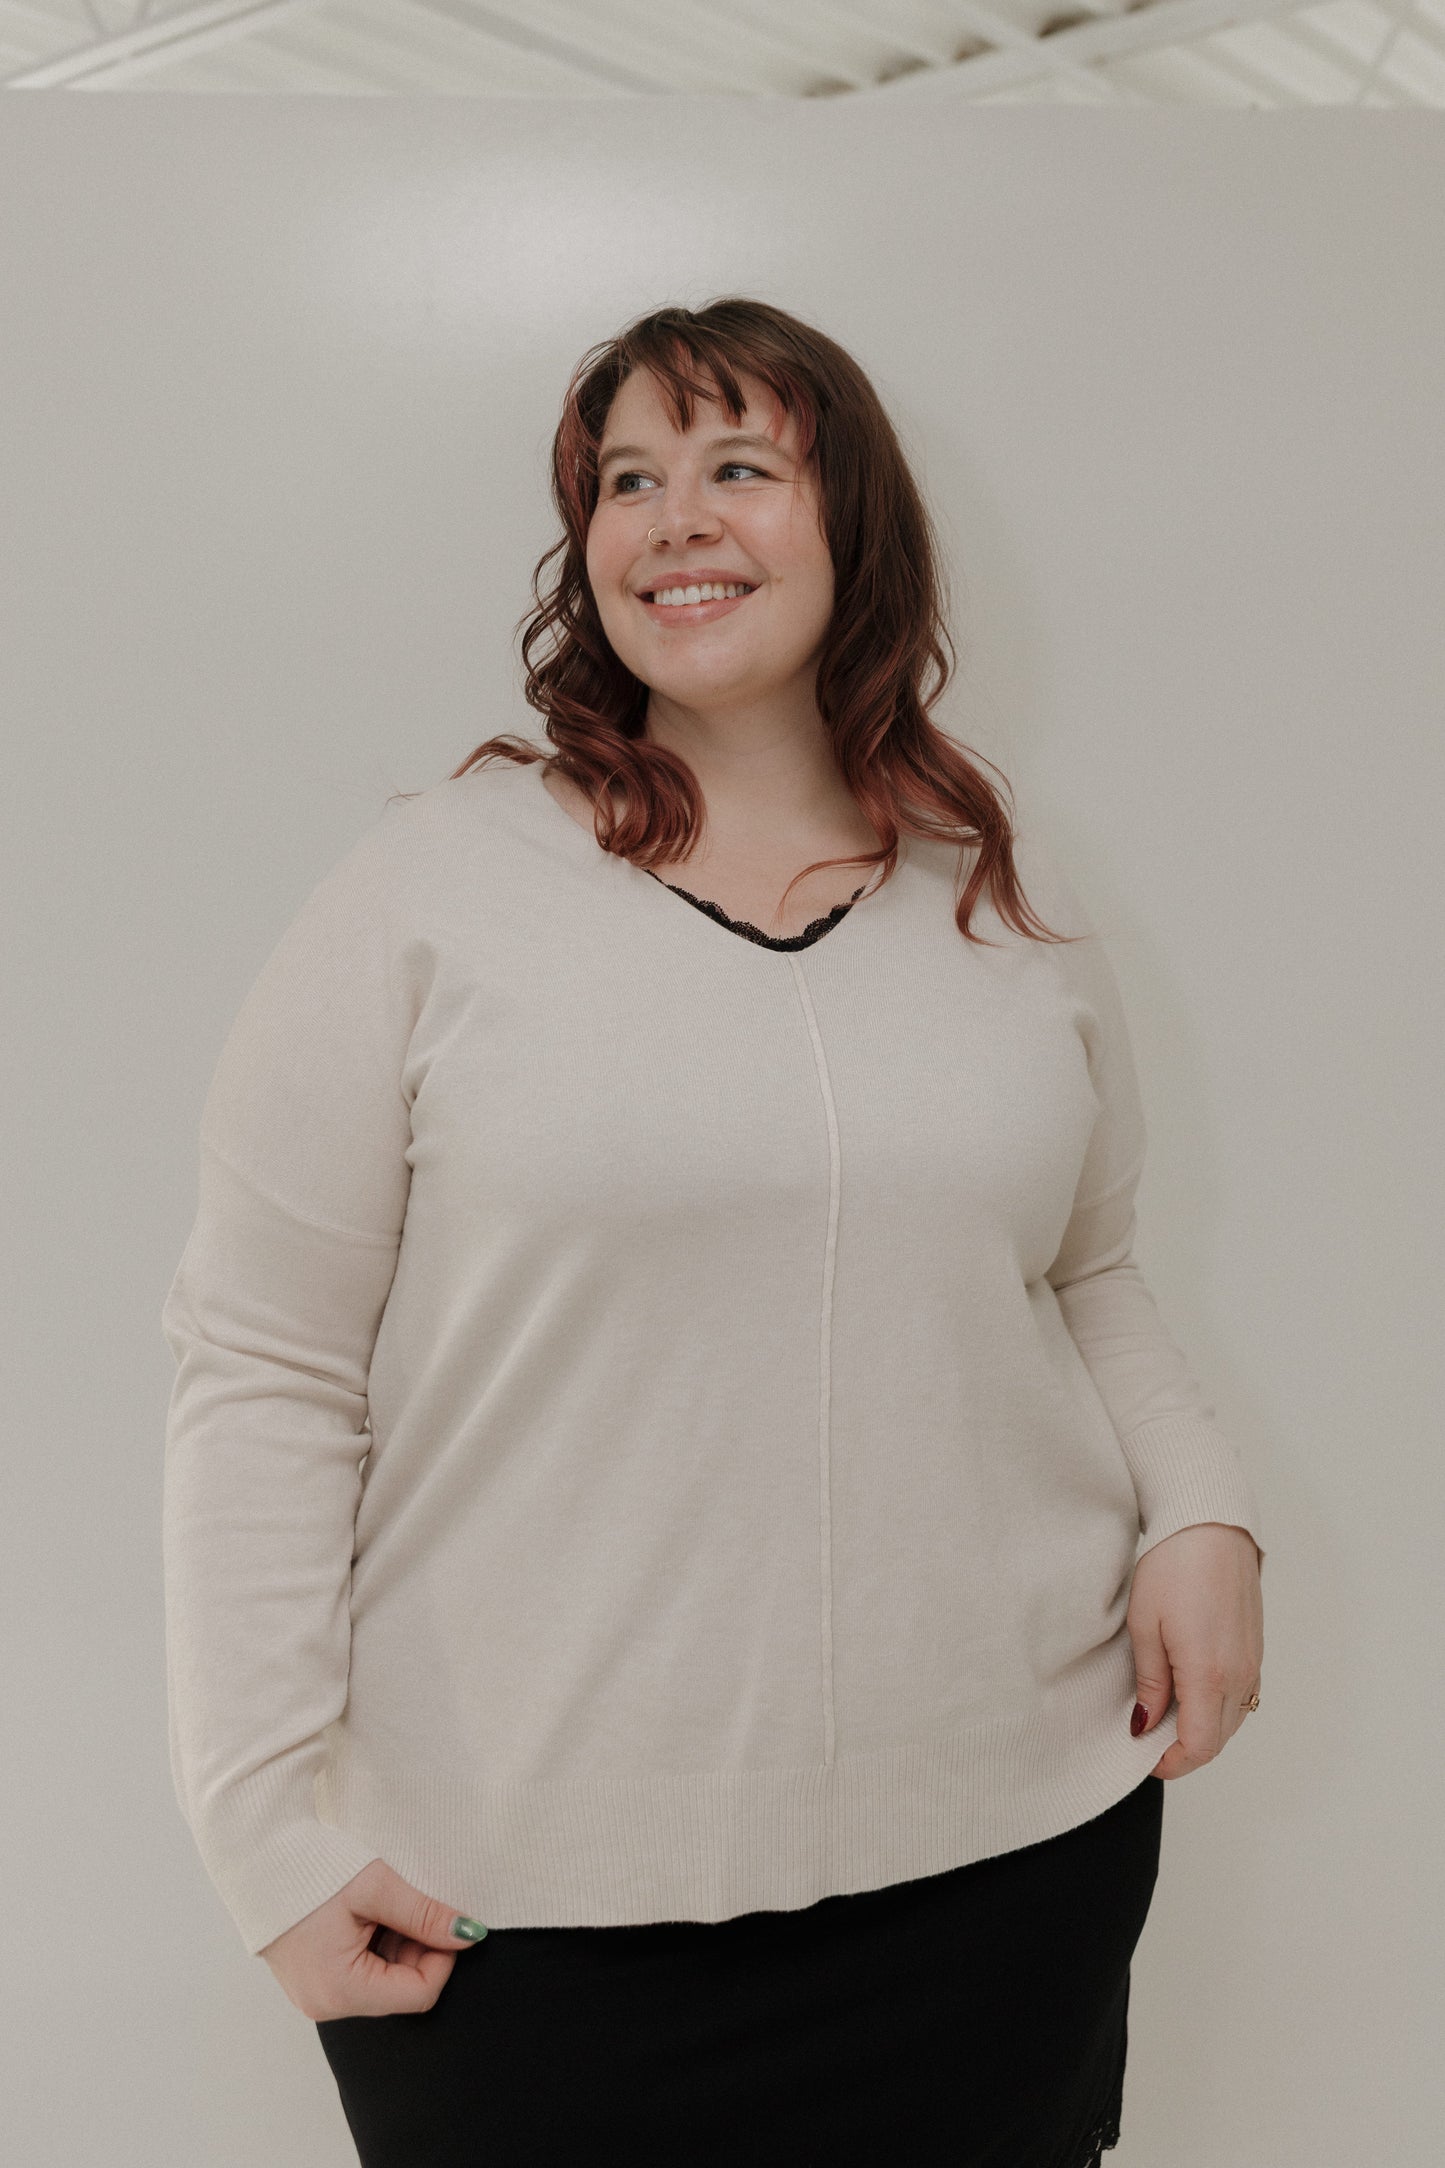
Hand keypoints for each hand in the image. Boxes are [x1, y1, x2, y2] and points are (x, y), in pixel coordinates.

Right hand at [259, 1857, 486, 2020]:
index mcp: (341, 1990)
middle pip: (401, 1990)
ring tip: (384, 1904)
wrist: (257, 1852)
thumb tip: (469, 1934)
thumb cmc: (311, 1869)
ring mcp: (316, 1994)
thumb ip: (425, 1915)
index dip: (443, 1957)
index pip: (420, 1994)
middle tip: (412, 1905)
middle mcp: (326, 2004)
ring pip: (384, 1981)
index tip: (444, 1920)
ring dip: (398, 1944)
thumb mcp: (377, 1888)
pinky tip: (368, 1913)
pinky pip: (361, 1973)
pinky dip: (376, 1945)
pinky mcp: (313, 1979)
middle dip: (418, 1948)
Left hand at [1127, 1522, 1263, 1780]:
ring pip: (1232, 1720)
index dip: (1171, 1763)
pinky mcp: (1255, 1649)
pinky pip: (1242, 1696)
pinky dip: (1217, 1707)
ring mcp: (1252, 1662)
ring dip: (1202, 1728)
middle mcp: (1239, 1675)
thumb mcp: (1144, 1626)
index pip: (1199, 1746)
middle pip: (1218, 1739)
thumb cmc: (1174, 1567)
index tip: (1144, 1757)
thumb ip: (1149, 1682)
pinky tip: (1190, 1690)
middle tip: (1147, 1737)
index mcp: (1209, 1674)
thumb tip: (1144, 1725)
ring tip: (1164, 1712)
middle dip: (1183, 1749)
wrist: (1211, 1525)